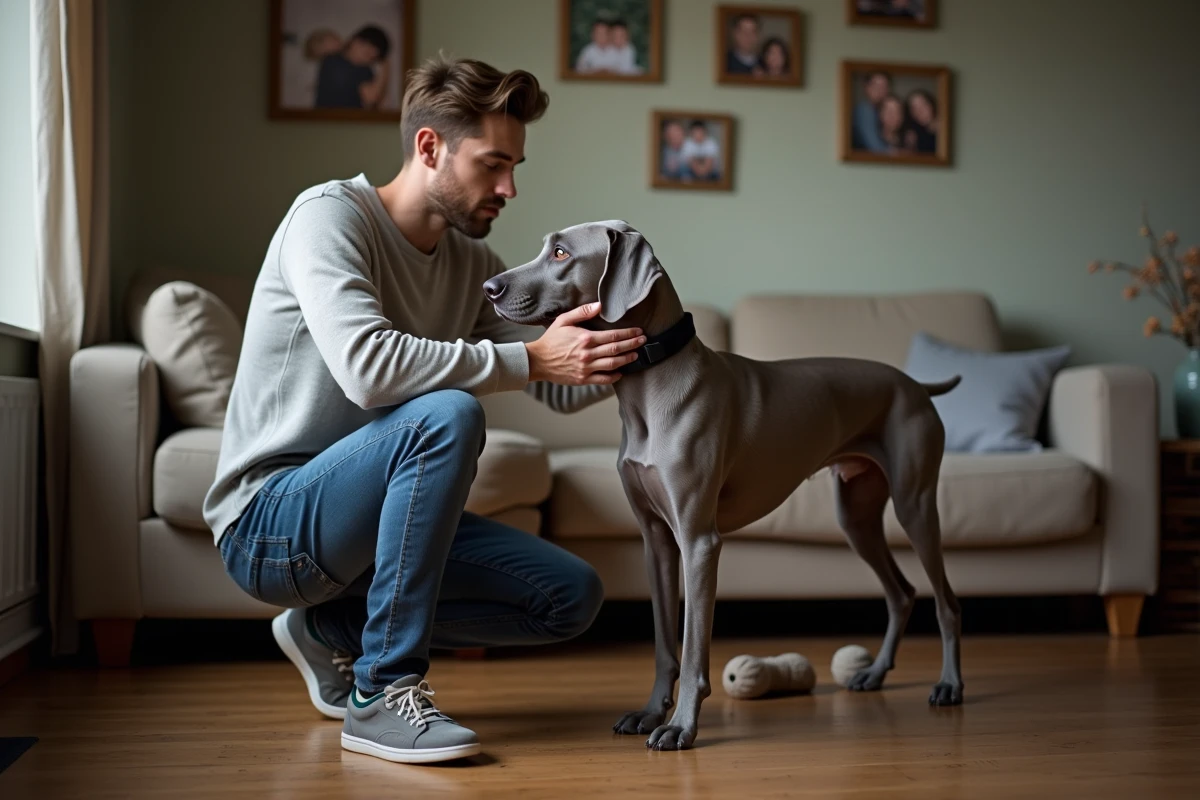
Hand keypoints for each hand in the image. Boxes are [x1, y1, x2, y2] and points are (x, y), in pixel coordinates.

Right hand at [525, 302, 644, 384]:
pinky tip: (621, 372)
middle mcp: (588, 354)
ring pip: (613, 364)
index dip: (629, 334)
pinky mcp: (583, 379)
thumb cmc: (551, 340)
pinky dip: (614, 376)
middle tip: (643, 341)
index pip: (614, 336)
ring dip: (627, 359)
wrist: (537, 360)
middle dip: (633, 345)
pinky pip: (603, 379)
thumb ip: (582, 312)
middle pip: (617, 349)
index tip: (638, 331)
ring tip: (636, 355)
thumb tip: (600, 306)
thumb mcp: (564, 320)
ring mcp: (586, 368)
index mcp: (586, 338)